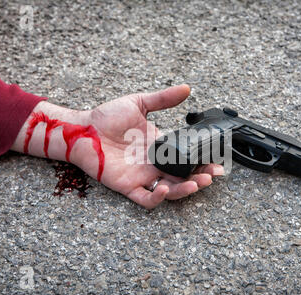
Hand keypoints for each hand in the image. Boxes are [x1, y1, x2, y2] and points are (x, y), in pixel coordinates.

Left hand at [79, 84, 223, 208]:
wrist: (82, 129)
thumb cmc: (106, 117)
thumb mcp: (139, 103)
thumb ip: (163, 99)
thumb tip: (186, 88)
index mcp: (160, 147)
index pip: (187, 157)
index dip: (203, 161)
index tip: (217, 160)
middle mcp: (154, 164)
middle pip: (183, 177)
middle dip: (200, 178)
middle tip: (212, 174)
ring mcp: (142, 176)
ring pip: (169, 190)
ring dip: (185, 189)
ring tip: (196, 183)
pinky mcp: (128, 185)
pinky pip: (145, 199)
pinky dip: (157, 198)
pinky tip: (165, 188)